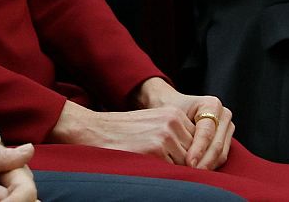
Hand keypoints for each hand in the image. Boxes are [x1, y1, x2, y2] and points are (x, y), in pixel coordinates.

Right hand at [49, 100, 192, 164]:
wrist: (91, 129)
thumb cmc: (120, 131)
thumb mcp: (151, 123)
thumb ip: (173, 134)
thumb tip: (194, 159)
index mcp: (173, 114)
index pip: (197, 142)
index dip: (189, 156)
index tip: (179, 164)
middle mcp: (173, 122)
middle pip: (195, 153)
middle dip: (185, 165)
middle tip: (168, 170)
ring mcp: (165, 135)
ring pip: (186, 164)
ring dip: (176, 171)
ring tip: (157, 170)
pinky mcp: (155, 150)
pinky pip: (173, 171)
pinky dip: (165, 176)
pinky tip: (150, 172)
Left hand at [131, 78, 234, 169]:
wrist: (170, 104)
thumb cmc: (167, 108)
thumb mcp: (171, 115)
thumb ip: (177, 130)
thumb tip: (180, 155)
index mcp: (212, 105)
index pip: (207, 132)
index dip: (198, 149)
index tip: (189, 163)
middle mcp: (223, 115)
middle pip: (217, 144)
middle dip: (204, 161)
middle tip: (192, 172)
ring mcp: (227, 128)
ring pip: (222, 153)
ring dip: (208, 165)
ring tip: (194, 174)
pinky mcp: (226, 140)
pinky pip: (221, 157)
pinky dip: (210, 165)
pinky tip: (198, 172)